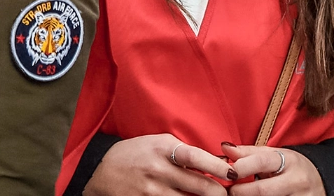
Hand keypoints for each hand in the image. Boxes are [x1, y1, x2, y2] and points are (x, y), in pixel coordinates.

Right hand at [85, 134, 234, 195]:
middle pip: (198, 186)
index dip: (216, 166)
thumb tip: (215, 164)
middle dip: (218, 192)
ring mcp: (152, 192)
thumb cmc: (136, 154)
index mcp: (163, 149)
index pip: (195, 157)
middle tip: (226, 193)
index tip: (232, 173)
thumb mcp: (158, 143)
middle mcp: (158, 171)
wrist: (101, 173)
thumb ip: (184, 152)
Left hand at [223, 143, 323, 195]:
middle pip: (262, 190)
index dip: (241, 167)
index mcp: (290, 161)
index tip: (228, 172)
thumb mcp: (276, 155)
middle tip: (229, 191)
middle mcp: (296, 181)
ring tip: (240, 195)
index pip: (261, 162)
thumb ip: (249, 153)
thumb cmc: (293, 168)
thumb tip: (224, 148)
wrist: (322, 183)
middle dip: (240, 192)